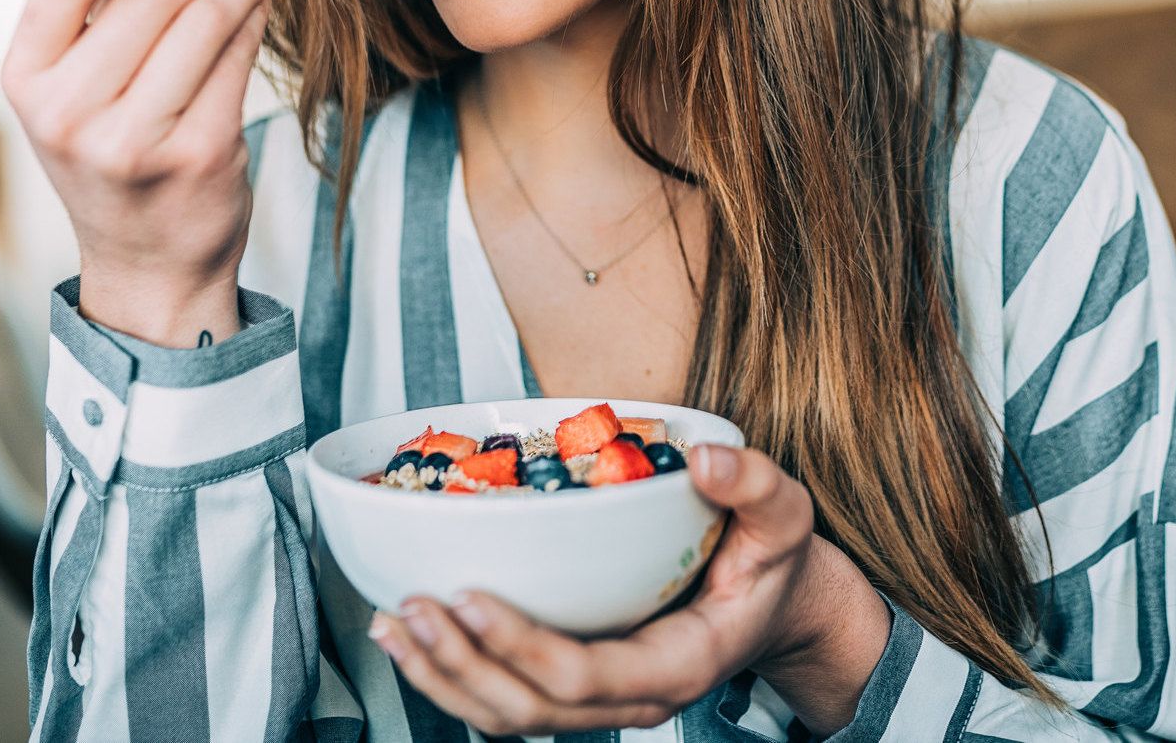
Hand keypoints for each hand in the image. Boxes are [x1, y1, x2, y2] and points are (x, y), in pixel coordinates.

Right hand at [1, 0, 270, 345]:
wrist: (147, 263)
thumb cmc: (113, 148)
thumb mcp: (80, 65)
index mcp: (26, 76)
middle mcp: (69, 110)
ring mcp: (133, 138)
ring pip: (206, 17)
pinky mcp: (198, 154)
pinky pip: (239, 57)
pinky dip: (256, 19)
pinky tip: (259, 8)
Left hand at [368, 443, 891, 733]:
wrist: (779, 602)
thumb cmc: (774, 559)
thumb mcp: (785, 515)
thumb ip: (754, 484)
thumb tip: (706, 458)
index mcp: (675, 665)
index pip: (582, 676)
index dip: (517, 645)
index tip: (466, 594)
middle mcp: (631, 700)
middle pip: (527, 710)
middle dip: (459, 664)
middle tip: (408, 607)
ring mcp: (599, 701)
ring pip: (506, 717)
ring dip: (441, 676)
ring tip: (390, 623)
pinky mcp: (575, 686)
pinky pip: (505, 698)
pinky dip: (453, 672)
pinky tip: (412, 633)